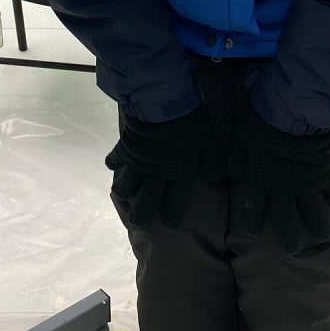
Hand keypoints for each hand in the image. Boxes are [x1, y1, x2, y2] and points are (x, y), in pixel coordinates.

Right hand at [106, 106, 223, 229]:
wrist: (160, 104)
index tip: (169, 226)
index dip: (172, 215)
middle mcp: (156, 174)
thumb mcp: (210, 142)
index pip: (175, 201)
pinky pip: (115, 160)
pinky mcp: (125, 148)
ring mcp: (138, 163)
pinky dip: (113, 163)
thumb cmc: (189, 123)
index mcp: (179, 174)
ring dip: (124, 191)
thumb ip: (214, 163)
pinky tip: (111, 166)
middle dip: (141, 214)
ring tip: (122, 195)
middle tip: (138, 222)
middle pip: (146, 200)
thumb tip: (218, 179)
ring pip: (126, 186)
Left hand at [229, 95, 329, 254]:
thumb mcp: (235, 138)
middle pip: (286, 223)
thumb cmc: (256, 118)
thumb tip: (214, 176)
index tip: (249, 235)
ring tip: (322, 234)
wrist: (288, 110)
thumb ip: (229, 160)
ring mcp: (306, 185)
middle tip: (291, 250)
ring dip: (319, 226)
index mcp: (257, 179)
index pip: (250, 209)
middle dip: (289, 239)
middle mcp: (281, 189)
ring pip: (316, 217)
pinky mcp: (326, 174)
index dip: (249, 224)